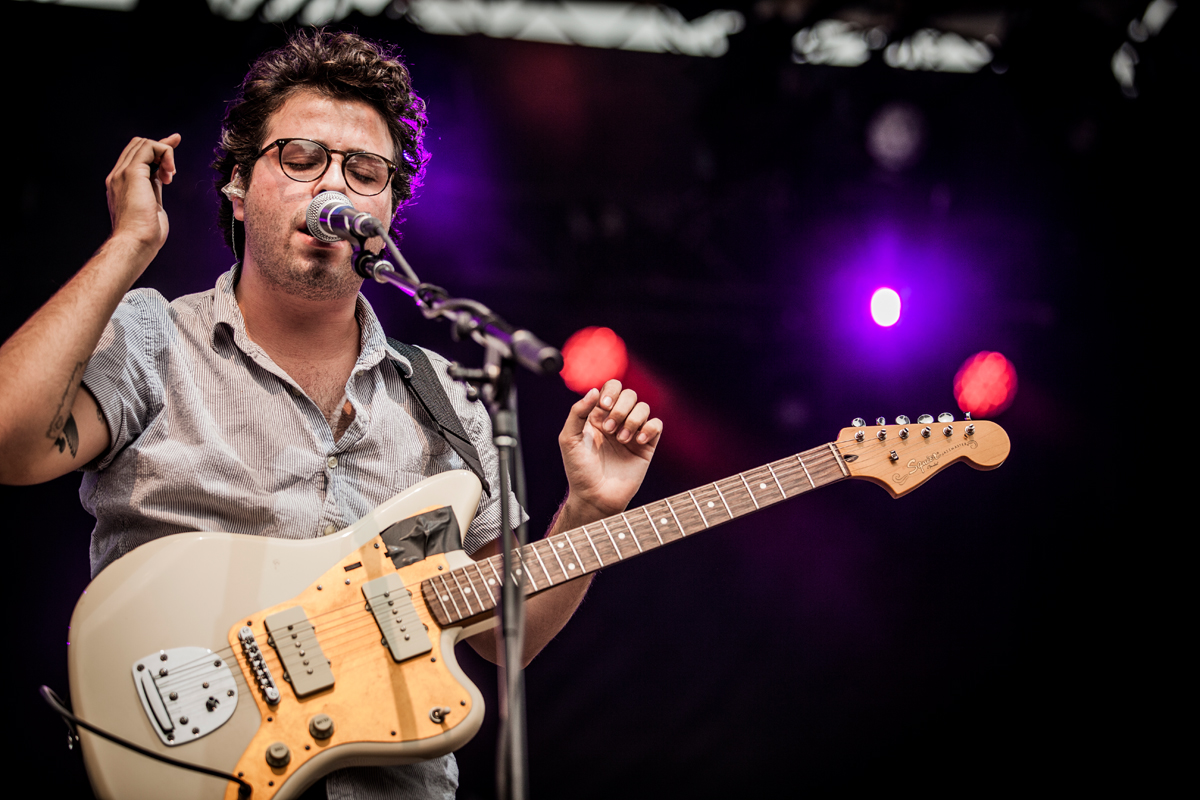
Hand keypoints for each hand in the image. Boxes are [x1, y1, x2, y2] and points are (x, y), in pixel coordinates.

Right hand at [105, 134, 180, 257]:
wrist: (135, 243)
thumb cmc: (145, 234)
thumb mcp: (152, 204)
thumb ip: (154, 188)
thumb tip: (163, 177)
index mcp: (121, 184)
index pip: (137, 156)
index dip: (157, 149)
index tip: (174, 142)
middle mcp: (118, 176)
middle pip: (138, 146)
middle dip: (162, 149)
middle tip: (172, 172)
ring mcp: (122, 173)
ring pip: (144, 143)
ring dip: (164, 154)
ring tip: (169, 177)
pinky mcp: (131, 173)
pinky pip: (150, 147)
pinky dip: (165, 154)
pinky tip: (169, 173)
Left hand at [558, 380, 662, 521]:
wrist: (594, 496)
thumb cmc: (579, 470)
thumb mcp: (568, 438)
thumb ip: (577, 412)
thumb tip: (594, 391)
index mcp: (597, 415)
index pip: (611, 388)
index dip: (611, 392)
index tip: (603, 407)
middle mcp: (616, 421)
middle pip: (629, 395)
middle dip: (620, 409)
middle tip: (609, 429)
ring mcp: (632, 432)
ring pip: (643, 408)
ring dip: (632, 420)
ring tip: (621, 440)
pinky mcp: (646, 446)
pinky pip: (656, 425)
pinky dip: (648, 429)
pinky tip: (636, 442)